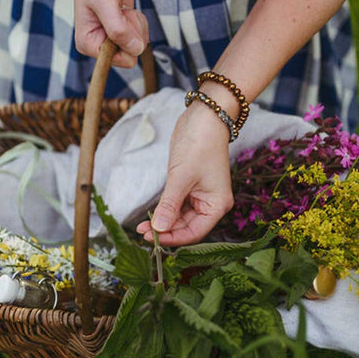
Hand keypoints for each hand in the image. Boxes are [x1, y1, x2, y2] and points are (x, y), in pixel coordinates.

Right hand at [69, 0, 148, 67]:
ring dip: (135, 23)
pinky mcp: (122, 30)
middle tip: (120, 11)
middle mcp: (99, 45)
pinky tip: (124, 8)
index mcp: (89, 44)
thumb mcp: (106, 1)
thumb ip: (119, 29)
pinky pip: (140, 35)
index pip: (121, 60)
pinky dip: (138, 20)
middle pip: (132, 53)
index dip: (128, 40)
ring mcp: (111, 38)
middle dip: (132, 30)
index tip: (119, 19)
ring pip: (138, 44)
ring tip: (120, 7)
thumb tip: (136, 49)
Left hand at [136, 103, 233, 245]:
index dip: (173, 238)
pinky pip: (177, 205)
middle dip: (165, 230)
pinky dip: (165, 210)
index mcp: (217, 205)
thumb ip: (169, 205)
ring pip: (180, 217)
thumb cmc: (199, 145)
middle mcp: (211, 204)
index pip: (194, 232)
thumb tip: (158, 229)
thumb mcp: (181, 178)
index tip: (151, 239)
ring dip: (163, 221)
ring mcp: (201, 196)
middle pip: (186, 227)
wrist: (204, 118)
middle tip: (141, 232)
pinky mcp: (190, 187)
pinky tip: (151, 215)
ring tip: (142, 226)